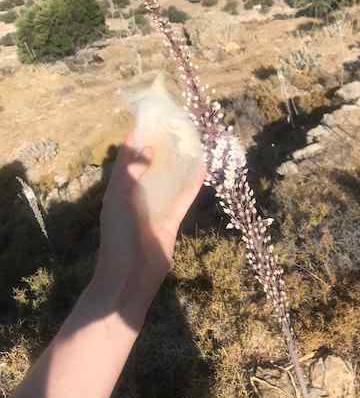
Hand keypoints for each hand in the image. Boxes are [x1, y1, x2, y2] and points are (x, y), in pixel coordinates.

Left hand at [95, 132, 204, 295]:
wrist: (130, 277)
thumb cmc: (119, 236)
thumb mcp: (120, 198)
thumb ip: (132, 171)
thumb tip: (148, 148)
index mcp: (119, 189)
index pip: (127, 158)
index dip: (136, 139)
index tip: (150, 120)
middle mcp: (137, 195)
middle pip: (151, 166)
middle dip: (161, 148)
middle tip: (176, 128)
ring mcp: (155, 207)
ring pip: (169, 179)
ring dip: (179, 164)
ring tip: (192, 143)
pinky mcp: (171, 220)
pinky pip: (183, 197)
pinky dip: (192, 183)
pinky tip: (203, 168)